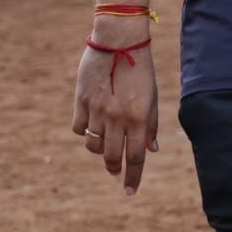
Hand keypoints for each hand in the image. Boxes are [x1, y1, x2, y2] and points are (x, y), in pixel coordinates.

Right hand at [73, 32, 159, 195]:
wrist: (119, 40)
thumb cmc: (140, 69)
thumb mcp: (151, 96)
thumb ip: (150, 124)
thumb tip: (151, 150)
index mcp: (139, 116)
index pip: (136, 156)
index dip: (133, 176)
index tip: (130, 191)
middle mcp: (117, 116)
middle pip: (112, 156)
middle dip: (114, 168)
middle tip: (114, 171)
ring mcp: (97, 109)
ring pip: (93, 145)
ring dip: (99, 150)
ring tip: (104, 145)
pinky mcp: (81, 100)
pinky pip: (79, 128)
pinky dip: (84, 132)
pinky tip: (91, 126)